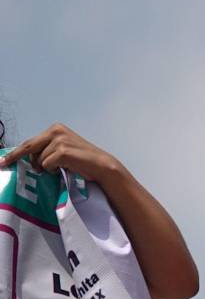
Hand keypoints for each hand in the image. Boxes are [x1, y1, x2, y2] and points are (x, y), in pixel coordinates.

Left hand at [0, 123, 121, 182]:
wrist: (101, 166)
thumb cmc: (82, 161)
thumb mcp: (62, 150)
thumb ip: (46, 149)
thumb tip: (25, 158)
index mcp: (55, 128)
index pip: (29, 142)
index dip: (14, 153)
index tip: (3, 161)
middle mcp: (56, 131)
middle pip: (28, 148)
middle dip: (19, 159)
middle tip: (6, 165)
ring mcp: (59, 140)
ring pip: (38, 159)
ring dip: (46, 167)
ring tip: (59, 168)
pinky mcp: (63, 151)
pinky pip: (47, 164)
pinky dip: (53, 170)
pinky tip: (64, 168)